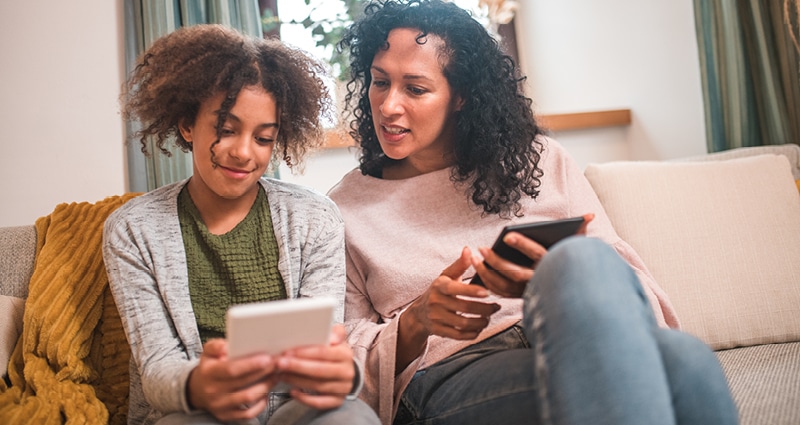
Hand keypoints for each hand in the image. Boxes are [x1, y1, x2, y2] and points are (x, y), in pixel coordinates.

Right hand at [187, 338, 276, 421]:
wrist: (198, 390)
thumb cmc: (209, 368)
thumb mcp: (208, 352)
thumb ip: (216, 346)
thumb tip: (227, 346)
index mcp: (210, 373)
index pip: (232, 369)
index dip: (251, 365)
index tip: (267, 358)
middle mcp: (214, 391)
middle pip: (244, 383)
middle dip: (265, 372)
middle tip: (279, 363)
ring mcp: (220, 405)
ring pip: (249, 398)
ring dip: (266, 386)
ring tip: (276, 375)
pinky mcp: (227, 416)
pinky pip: (248, 413)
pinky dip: (261, 404)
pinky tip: (267, 392)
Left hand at [274, 324, 355, 409]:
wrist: (345, 372)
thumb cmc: (334, 353)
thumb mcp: (336, 339)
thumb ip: (334, 332)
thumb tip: (333, 338)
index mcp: (346, 354)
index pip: (324, 353)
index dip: (304, 352)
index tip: (287, 352)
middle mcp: (347, 372)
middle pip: (319, 370)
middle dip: (297, 366)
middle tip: (280, 363)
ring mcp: (343, 388)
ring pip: (317, 386)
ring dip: (296, 380)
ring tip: (281, 374)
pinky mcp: (338, 401)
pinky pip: (320, 403)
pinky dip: (305, 399)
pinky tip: (292, 391)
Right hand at [404, 247, 500, 340]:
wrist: (419, 313)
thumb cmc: (438, 291)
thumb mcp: (445, 276)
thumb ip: (459, 265)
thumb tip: (468, 250)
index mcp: (439, 286)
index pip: (456, 289)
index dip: (472, 291)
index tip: (487, 292)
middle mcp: (436, 302)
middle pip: (464, 308)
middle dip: (484, 309)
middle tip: (496, 307)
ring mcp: (436, 318)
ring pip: (463, 323)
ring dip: (480, 322)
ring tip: (488, 317)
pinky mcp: (439, 331)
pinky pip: (459, 336)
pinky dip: (472, 334)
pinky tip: (479, 328)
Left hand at [473, 213, 594, 297]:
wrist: (576, 295)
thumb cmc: (572, 265)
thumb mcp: (578, 249)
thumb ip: (581, 232)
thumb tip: (590, 215)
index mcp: (553, 267)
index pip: (538, 254)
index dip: (523, 245)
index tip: (507, 236)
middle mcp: (541, 282)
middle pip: (515, 273)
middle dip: (496, 261)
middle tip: (481, 248)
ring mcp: (530, 292)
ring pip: (504, 286)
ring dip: (486, 273)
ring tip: (474, 258)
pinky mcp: (521, 298)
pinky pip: (501, 293)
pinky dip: (488, 283)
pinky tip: (478, 270)